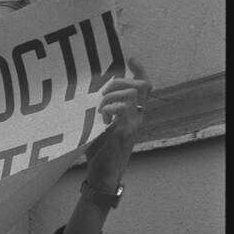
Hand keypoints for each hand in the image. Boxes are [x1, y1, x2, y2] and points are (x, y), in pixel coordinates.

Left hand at [85, 58, 152, 189]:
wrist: (103, 175)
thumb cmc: (100, 151)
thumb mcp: (101, 126)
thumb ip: (102, 111)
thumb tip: (89, 94)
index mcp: (133, 114)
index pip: (144, 87)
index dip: (140, 70)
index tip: (131, 58)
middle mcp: (138, 117)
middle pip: (140, 86)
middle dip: (120, 82)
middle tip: (102, 91)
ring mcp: (133, 125)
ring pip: (132, 95)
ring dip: (112, 95)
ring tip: (100, 106)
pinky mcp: (124, 133)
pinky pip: (122, 111)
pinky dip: (110, 108)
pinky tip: (102, 116)